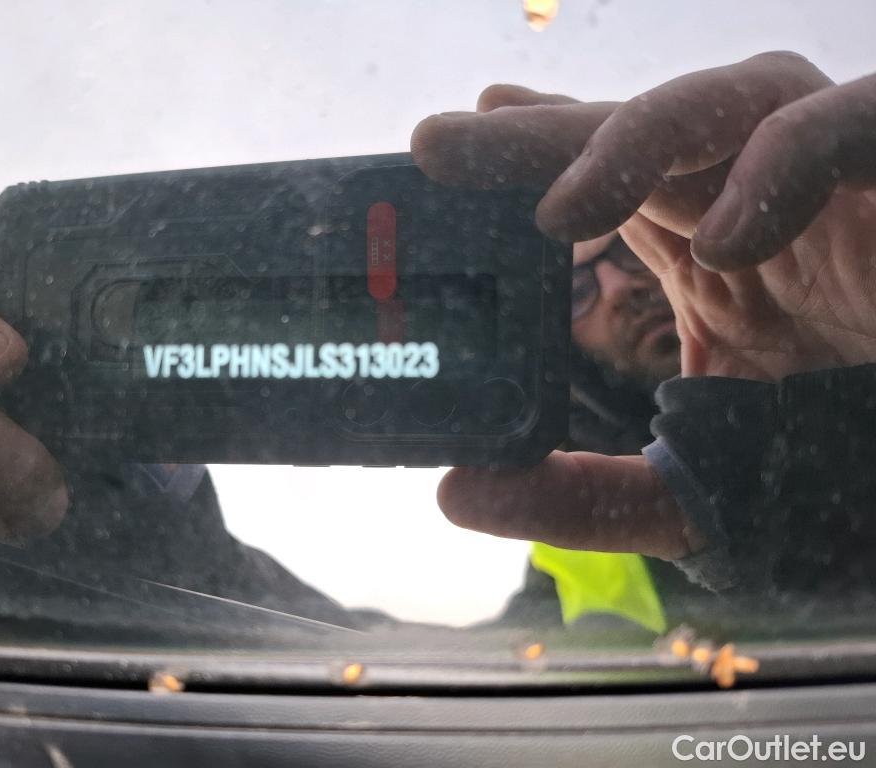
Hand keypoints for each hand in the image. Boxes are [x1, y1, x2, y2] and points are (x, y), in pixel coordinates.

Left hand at [413, 52, 875, 558]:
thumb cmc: (839, 460)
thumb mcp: (691, 489)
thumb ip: (582, 496)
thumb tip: (451, 492)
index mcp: (701, 251)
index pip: (597, 183)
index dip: (523, 159)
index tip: (437, 154)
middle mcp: (752, 202)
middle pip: (631, 137)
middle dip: (537, 138)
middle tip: (435, 145)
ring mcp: (830, 184)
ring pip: (726, 103)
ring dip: (635, 140)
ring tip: (558, 212)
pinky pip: (852, 124)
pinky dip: (788, 165)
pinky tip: (723, 244)